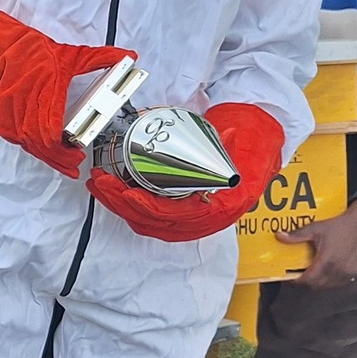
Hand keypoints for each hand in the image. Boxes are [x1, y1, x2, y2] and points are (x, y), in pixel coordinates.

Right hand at [0, 0, 130, 175]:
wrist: (7, 49)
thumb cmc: (40, 54)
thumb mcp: (74, 54)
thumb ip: (102, 57)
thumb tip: (128, 56)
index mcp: (46, 85)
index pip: (49, 124)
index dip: (61, 145)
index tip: (76, 153)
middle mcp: (26, 98)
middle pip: (38, 138)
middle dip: (57, 157)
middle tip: (74, 164)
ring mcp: (12, 107)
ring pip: (26, 141)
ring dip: (45, 156)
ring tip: (63, 164)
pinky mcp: (3, 113)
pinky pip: (14, 138)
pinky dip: (29, 147)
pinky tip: (42, 153)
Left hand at [86, 102, 283, 241]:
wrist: (257, 146)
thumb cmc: (250, 144)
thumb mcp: (244, 144)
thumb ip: (233, 144)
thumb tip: (230, 136)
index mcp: (223, 206)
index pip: (179, 215)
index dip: (150, 207)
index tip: (127, 194)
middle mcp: (206, 219)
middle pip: (155, 222)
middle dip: (122, 204)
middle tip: (100, 183)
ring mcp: (191, 220)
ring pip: (148, 222)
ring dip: (119, 206)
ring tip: (99, 185)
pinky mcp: (179, 214)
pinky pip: (149, 218)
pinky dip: (128, 207)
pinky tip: (111, 193)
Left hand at [280, 200, 356, 288]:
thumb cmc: (337, 226)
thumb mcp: (315, 229)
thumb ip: (296, 235)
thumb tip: (278, 236)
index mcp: (327, 260)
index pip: (310, 279)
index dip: (298, 281)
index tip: (290, 277)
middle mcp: (338, 269)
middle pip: (317, 285)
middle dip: (305, 282)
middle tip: (297, 276)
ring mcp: (347, 272)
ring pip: (327, 286)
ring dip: (317, 283)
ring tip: (309, 275)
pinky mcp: (353, 273)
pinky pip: (338, 283)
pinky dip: (329, 282)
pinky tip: (323, 274)